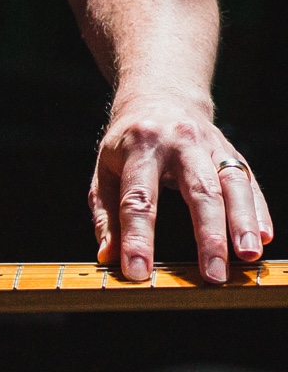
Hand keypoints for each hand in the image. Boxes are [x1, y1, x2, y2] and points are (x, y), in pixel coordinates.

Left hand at [89, 95, 272, 281]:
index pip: (138, 198)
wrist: (159, 96)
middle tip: (213, 275)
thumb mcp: (105, 169)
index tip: (138, 272)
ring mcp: (210, 145)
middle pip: (198, 190)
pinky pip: (248, 181)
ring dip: (243, 223)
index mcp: (140, 146)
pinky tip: (264, 237)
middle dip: (208, 235)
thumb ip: (106, 214)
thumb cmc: (128, 142)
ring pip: (232, 183)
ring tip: (248, 257)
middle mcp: (179, 142)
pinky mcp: (231, 152)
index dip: (137, 238)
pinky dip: (258, 210)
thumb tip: (108, 257)